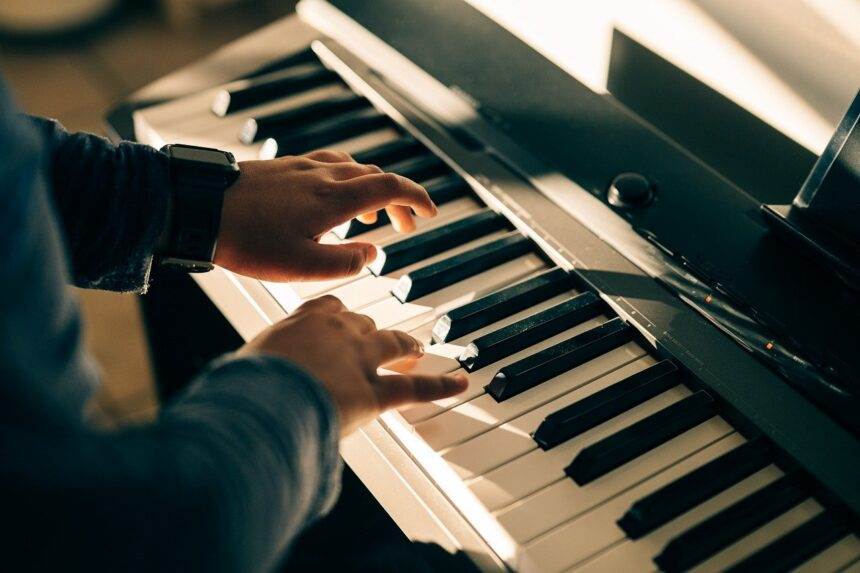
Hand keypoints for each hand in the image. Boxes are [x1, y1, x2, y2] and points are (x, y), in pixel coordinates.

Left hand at [214, 150, 437, 281]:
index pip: (390, 188)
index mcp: (335, 199)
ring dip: (372, 189)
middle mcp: (323, 175)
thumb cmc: (247, 241)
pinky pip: (328, 165)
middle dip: (398, 200)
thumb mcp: (303, 267)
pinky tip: (332, 197)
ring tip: (372, 217)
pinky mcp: (283, 167)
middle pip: (376, 176)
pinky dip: (346, 179)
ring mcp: (302, 167)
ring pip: (352, 168)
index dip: (416, 198)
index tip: (430, 212)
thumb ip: (345, 263)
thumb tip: (371, 253)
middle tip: (405, 225)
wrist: (198, 210)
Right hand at [237, 296, 468, 435]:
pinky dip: (441, 385)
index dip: (338, 313)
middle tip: (378, 340)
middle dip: (371, 332)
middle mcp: (337, 331)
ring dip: (407, 345)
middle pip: (363, 322)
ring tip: (417, 348)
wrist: (263, 400)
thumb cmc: (247, 387)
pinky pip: (415, 386)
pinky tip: (460, 383)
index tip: (341, 316)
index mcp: (303, 320)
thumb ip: (260, 365)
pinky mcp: (376, 391)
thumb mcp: (247, 364)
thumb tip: (247, 379)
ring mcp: (361, 359)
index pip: (329, 305)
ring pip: (392, 344)